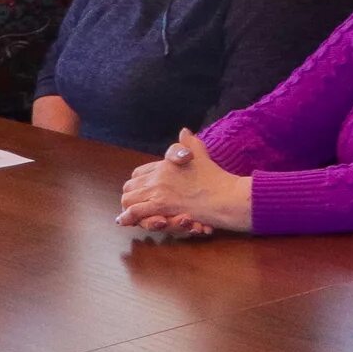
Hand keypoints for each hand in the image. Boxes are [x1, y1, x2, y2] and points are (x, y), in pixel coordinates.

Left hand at [117, 128, 251, 233]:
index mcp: (166, 164)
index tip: (142, 190)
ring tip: (129, 215)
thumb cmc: (217, 179)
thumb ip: (191, 144)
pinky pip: (134, 211)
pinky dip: (128, 217)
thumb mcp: (203, 156)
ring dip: (128, 207)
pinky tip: (125, 220)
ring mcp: (159, 191)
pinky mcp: (161, 206)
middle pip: (130, 186)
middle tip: (135, 204)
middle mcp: (159, 176)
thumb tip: (184, 131)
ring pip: (128, 199)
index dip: (139, 182)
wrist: (227, 197)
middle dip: (131, 196)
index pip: (140, 172)